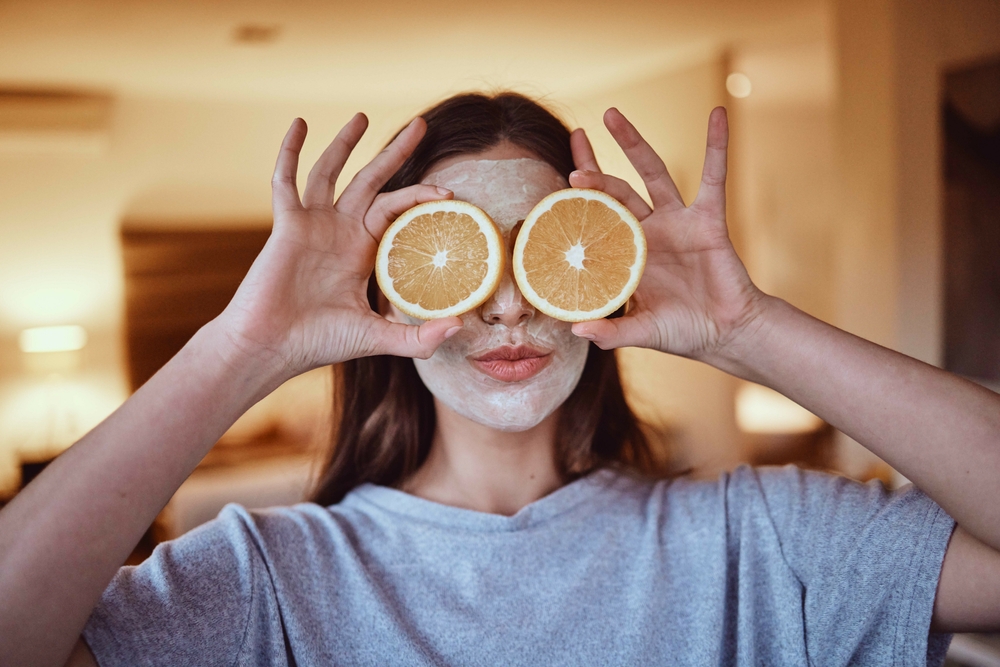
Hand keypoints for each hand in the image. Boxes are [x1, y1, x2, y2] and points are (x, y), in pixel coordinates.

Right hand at [216, 114, 463, 377]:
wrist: (271, 347)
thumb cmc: (318, 343)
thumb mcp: (376, 337)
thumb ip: (418, 338)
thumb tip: (460, 328)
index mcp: (362, 251)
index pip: (396, 211)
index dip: (420, 198)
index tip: (448, 194)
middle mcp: (339, 231)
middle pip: (371, 180)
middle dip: (395, 152)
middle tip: (421, 125)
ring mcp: (311, 225)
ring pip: (330, 172)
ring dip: (344, 144)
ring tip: (362, 116)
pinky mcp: (285, 225)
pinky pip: (285, 181)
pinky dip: (290, 153)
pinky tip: (300, 125)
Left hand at [567, 107, 765, 361]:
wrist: (726, 334)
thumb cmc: (683, 332)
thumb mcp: (642, 332)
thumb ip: (611, 333)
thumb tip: (575, 332)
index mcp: (626, 254)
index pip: (595, 217)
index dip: (577, 197)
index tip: (556, 175)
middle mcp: (648, 231)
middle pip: (615, 188)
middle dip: (594, 165)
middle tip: (576, 136)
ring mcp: (678, 222)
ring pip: (652, 174)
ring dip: (634, 143)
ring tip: (613, 115)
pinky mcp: (709, 220)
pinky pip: (714, 177)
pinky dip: (717, 145)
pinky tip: (716, 114)